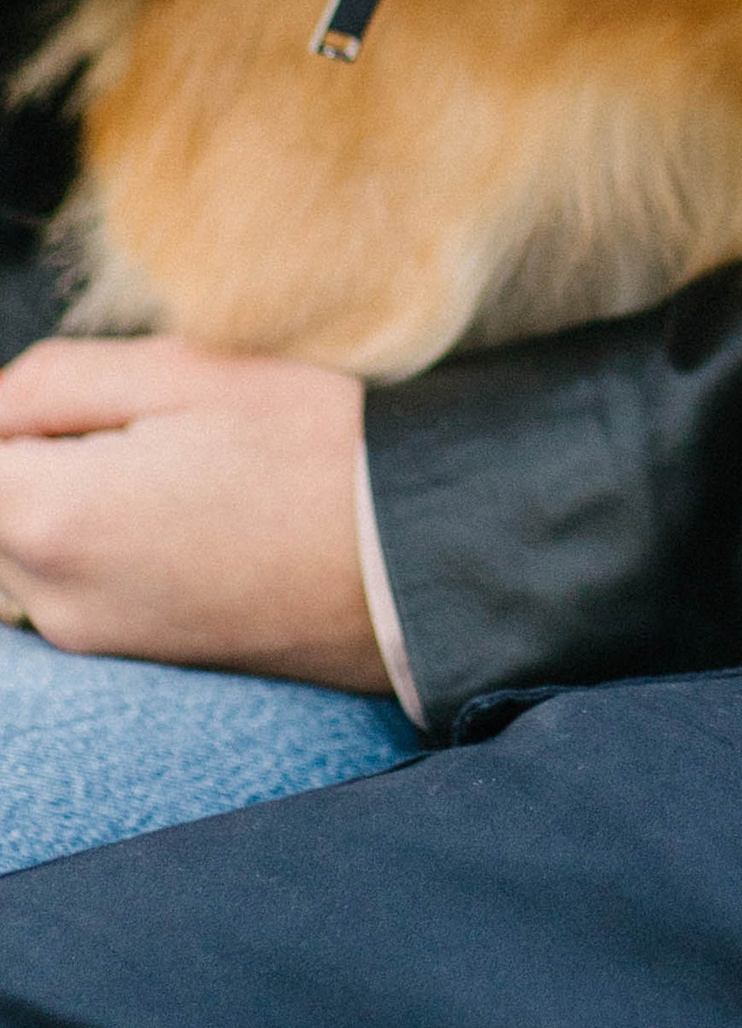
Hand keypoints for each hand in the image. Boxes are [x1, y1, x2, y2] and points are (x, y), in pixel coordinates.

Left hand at [0, 339, 391, 691]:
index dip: (18, 414)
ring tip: (162, 462)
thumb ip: (56, 381)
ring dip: (59, 497)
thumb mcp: (188, 372)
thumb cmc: (314, 448)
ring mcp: (91, 638)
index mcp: (53, 517)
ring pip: (19, 550)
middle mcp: (53, 599)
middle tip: (134, 421)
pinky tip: (176, 509)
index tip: (85, 399)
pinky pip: (67, 585)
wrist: (417, 560)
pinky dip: (94, 538)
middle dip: (31, 454)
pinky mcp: (131, 655)